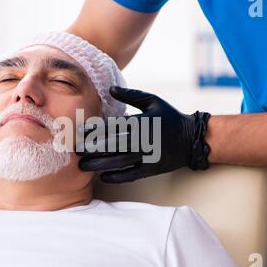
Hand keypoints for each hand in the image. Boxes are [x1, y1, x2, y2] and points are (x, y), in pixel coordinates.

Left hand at [77, 87, 211, 183]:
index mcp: (142, 122)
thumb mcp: (153, 101)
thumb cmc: (169, 117)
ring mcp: (148, 156)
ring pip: (119, 162)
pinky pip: (131, 175)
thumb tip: (110, 89)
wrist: (192, 139)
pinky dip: (117, 177)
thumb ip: (131, 95)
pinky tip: (103, 177)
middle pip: (112, 145)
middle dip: (92, 148)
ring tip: (83, 166)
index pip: (113, 126)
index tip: (79, 132)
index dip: (94, 130)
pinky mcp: (151, 169)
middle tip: (75, 150)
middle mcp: (143, 140)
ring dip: (99, 164)